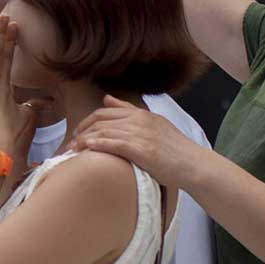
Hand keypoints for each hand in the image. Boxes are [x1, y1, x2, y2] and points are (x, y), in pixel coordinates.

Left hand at [73, 96, 211, 190]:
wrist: (193, 164)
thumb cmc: (174, 148)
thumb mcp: (153, 123)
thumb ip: (129, 111)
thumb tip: (107, 98)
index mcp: (140, 114)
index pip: (105, 112)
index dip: (87, 122)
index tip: (78, 134)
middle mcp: (138, 120)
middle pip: (100, 120)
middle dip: (82, 131)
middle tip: (71, 144)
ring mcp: (140, 134)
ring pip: (103, 131)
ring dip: (85, 140)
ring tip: (73, 150)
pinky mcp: (141, 149)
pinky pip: (112, 143)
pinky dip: (97, 145)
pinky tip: (87, 149)